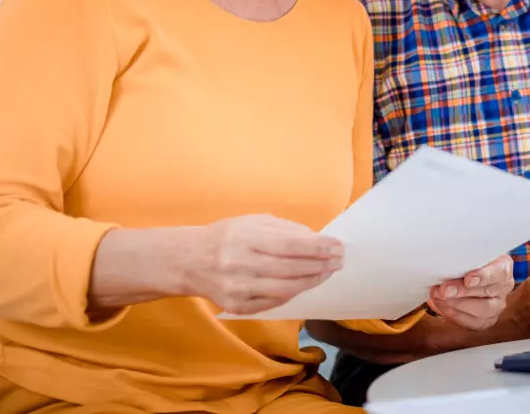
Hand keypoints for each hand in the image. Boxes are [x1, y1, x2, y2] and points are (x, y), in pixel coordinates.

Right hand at [182, 214, 342, 314]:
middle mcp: (239, 264)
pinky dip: (293, 293)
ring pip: (285, 289)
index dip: (317, 247)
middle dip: (320, 265)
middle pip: (290, 269)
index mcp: (244, 238)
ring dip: (312, 281)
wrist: (190, 261)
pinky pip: (274, 302)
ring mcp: (237, 289)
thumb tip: (317, 239)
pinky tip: (304, 284)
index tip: (338, 246)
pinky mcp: (237, 307)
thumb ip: (286, 230)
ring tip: (327, 272)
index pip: (289, 244)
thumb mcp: (254, 222)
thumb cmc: (228, 236)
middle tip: (339, 260)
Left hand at [427, 255, 514, 330]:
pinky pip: (473, 323)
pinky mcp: (487, 319)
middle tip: (443, 291)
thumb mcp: (471, 252)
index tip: (467, 279)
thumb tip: (445, 257)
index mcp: (503, 267)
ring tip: (438, 298)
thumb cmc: (471, 259)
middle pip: (487, 293)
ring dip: (456, 306)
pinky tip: (442, 307)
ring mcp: (498, 305)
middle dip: (462, 293)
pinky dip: (455, 316)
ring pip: (482, 311)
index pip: (497, 273)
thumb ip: (464, 255)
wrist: (472, 271)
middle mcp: (504, 287)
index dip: (483, 277)